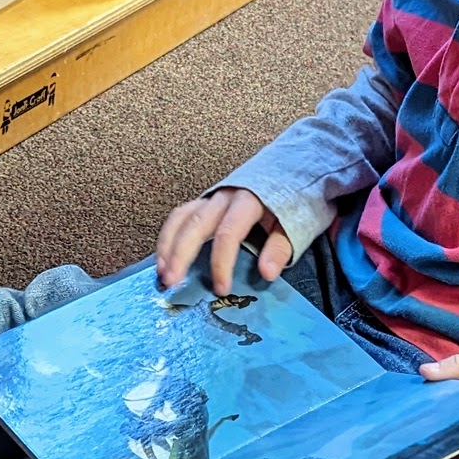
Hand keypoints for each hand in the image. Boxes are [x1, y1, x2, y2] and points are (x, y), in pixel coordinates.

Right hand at [156, 188, 291, 293]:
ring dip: (167, 246)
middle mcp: (224, 196)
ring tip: (161, 273)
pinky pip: (180, 215)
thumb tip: (266, 273)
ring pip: (181, 218)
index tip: (220, 289)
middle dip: (180, 254)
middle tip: (171, 282)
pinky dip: (168, 236)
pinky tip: (164, 256)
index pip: (227, 233)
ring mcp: (211, 196)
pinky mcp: (205, 201)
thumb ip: (279, 248)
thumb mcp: (296, 224)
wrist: (294, 170)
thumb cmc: (295, 200)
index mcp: (248, 200)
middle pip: (194, 224)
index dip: (221, 263)